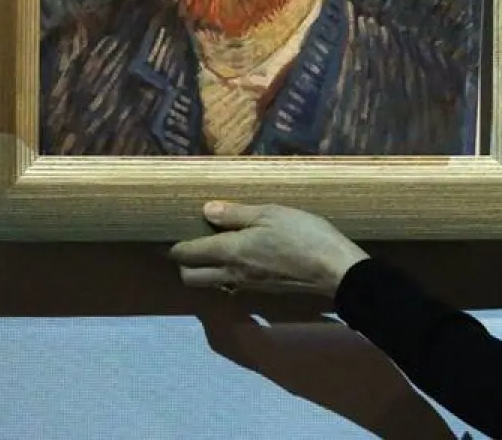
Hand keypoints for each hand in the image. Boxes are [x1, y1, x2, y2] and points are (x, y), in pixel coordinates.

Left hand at [169, 201, 368, 298]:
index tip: (167, 233)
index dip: (172, 245)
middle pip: (190, 277)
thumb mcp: (271, 214)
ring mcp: (246, 285)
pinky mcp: (262, 290)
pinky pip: (230, 285)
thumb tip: (206, 210)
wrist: (334, 271)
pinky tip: (239, 260)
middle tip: (187, 243)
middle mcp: (231, 273)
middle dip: (181, 263)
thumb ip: (237, 214)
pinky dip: (224, 275)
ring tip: (211, 249)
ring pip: (210, 283)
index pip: (187, 254)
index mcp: (229, 251)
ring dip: (203, 271)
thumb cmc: (303, 235)